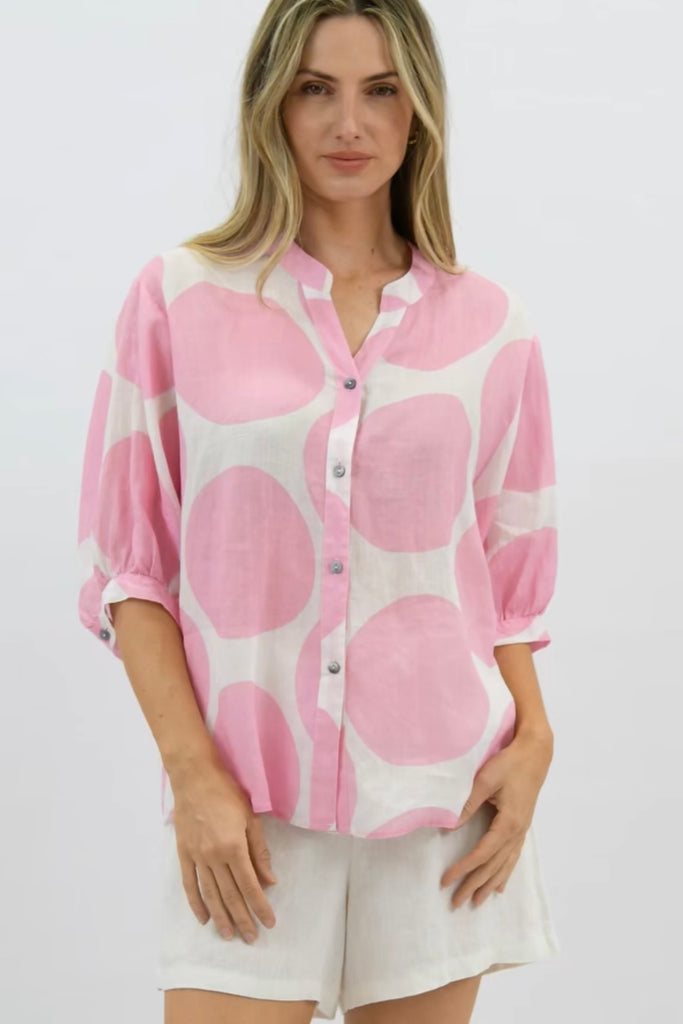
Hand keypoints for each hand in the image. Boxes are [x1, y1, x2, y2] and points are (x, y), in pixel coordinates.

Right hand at [168, 754, 278, 943]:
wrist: (194, 777)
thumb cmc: (226, 792)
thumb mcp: (250, 818)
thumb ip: (259, 852)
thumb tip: (270, 881)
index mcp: (233, 847)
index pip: (250, 886)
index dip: (260, 907)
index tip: (269, 923)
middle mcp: (214, 857)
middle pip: (230, 895)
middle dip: (243, 918)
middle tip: (251, 938)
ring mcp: (196, 857)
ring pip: (210, 894)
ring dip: (221, 917)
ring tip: (229, 935)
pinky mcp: (183, 853)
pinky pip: (189, 884)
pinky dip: (196, 903)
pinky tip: (203, 918)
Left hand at [439, 729, 552, 908]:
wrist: (535, 753)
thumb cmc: (510, 763)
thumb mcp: (486, 780)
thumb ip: (468, 803)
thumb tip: (449, 825)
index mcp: (508, 823)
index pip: (482, 854)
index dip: (463, 869)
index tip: (446, 881)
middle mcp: (517, 832)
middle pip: (493, 866)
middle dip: (474, 885)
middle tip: (456, 903)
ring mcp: (522, 830)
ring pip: (505, 864)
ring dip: (490, 884)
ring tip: (478, 901)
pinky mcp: (522, 825)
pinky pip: (513, 856)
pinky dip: (505, 872)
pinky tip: (500, 885)